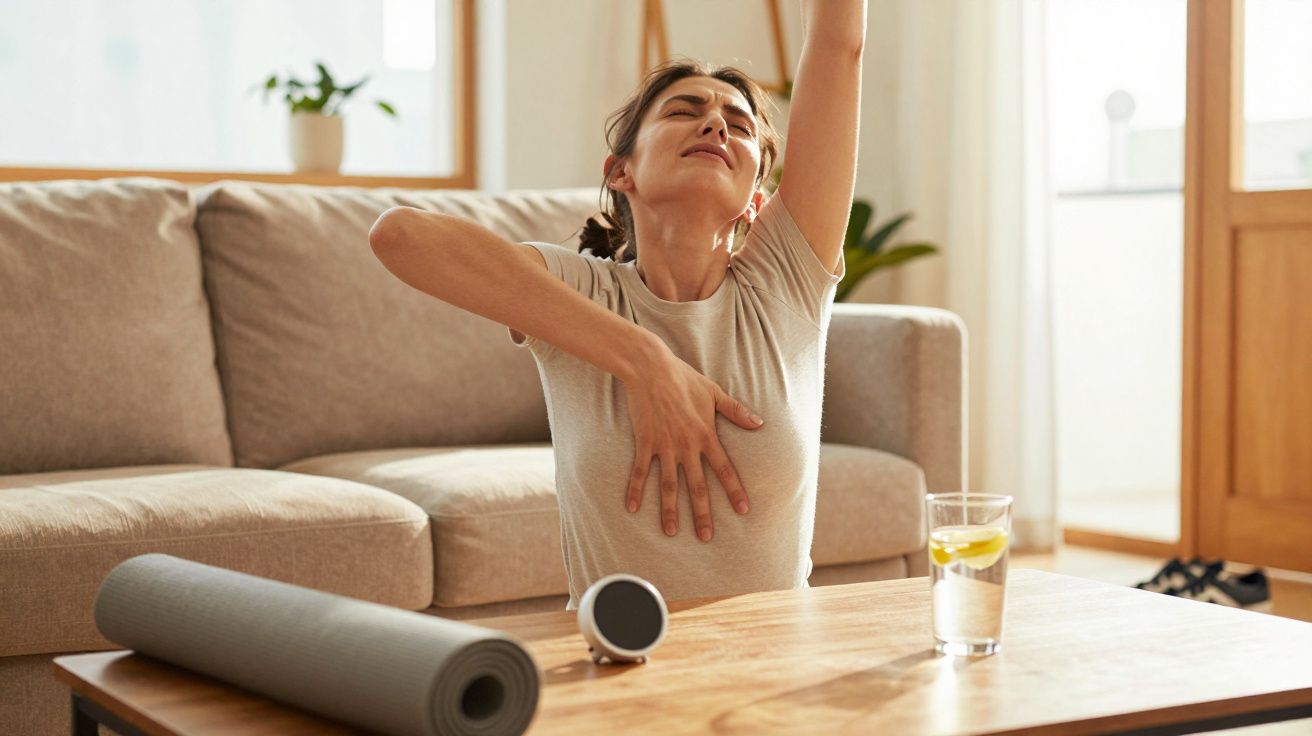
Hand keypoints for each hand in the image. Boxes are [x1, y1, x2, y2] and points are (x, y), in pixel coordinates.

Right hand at [622, 349, 763, 541]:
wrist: (651, 368)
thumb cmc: (684, 378)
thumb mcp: (715, 392)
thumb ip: (736, 412)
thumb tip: (760, 423)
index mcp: (706, 435)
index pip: (725, 469)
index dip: (734, 491)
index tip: (743, 511)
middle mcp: (687, 446)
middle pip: (697, 486)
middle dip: (702, 514)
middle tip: (705, 537)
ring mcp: (665, 446)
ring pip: (669, 485)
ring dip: (670, 510)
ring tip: (670, 532)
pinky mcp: (645, 443)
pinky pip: (640, 471)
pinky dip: (635, 490)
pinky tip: (632, 508)